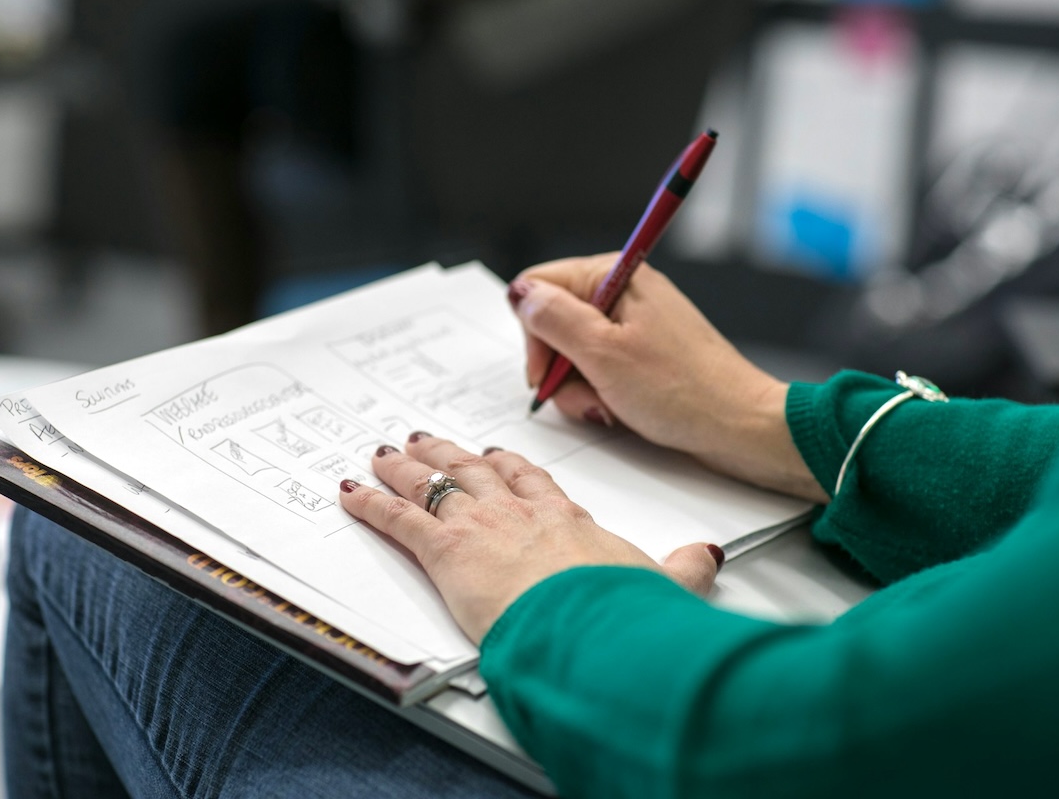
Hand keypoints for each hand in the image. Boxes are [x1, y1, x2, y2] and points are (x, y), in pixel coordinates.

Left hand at [337, 434, 721, 643]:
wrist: (587, 620)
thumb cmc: (617, 605)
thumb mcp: (661, 583)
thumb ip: (682, 568)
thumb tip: (707, 555)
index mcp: (563, 517)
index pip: (530, 480)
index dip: (508, 465)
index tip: (495, 455)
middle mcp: (517, 511)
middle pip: (474, 470)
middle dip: (447, 453)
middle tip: (424, 438)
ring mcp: (480, 525)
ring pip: (433, 483)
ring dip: (404, 467)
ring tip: (385, 452)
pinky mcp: (446, 550)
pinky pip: (399, 519)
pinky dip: (371, 505)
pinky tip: (352, 493)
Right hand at [509, 254, 825, 501]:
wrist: (741, 427)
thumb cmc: (681, 390)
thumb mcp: (603, 353)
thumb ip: (553, 319)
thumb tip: (520, 293)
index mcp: (615, 275)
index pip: (540, 287)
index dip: (534, 333)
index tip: (547, 373)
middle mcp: (624, 293)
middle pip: (555, 323)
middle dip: (559, 368)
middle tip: (584, 395)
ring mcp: (636, 326)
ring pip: (575, 353)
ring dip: (580, 388)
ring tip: (608, 407)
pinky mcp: (645, 356)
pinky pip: (601, 371)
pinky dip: (601, 394)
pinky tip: (619, 411)